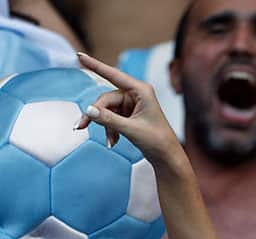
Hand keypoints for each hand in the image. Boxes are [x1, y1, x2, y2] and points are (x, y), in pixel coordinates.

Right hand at [75, 52, 184, 168]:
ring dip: (106, 126)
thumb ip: (109, 119)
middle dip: (97, 114)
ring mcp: (132, 104)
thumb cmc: (157, 141)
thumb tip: (89, 110)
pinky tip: (114, 141)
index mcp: (141, 90)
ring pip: (107, 110)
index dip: (95, 65)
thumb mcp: (131, 130)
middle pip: (106, 99)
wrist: (167, 157)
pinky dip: (110, 129)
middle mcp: (136, 94)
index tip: (79, 55)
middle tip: (82, 126)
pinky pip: (112, 117)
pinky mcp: (129, 115)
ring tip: (111, 142)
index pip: (113, 75)